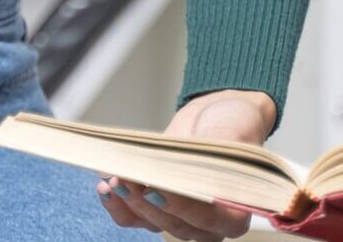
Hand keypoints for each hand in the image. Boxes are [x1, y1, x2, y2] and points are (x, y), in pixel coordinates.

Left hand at [98, 89, 276, 239]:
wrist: (216, 118)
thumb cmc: (233, 128)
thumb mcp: (232, 135)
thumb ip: (215, 157)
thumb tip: (181, 170)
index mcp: (235, 213)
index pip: (208, 217)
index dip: (181, 206)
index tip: (156, 188)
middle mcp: (207, 224)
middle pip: (175, 224)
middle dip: (147, 201)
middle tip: (127, 178)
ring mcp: (179, 218)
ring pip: (152, 222)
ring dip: (129, 202)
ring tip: (114, 179)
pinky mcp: (156, 208)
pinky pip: (134, 218)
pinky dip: (118, 205)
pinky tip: (106, 187)